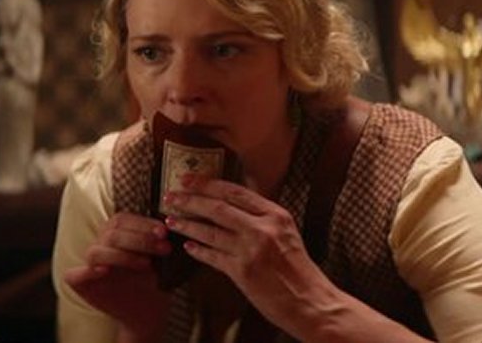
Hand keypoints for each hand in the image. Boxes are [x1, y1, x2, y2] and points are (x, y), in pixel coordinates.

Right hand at [64, 212, 172, 339]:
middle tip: (164, 248)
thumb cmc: (151, 279)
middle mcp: (101, 245)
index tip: (163, 232)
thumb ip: (157, 240)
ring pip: (96, 251)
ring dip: (123, 256)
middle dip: (140, 240)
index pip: (122, 220)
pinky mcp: (81, 284)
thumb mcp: (158, 258)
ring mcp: (90, 264)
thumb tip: (167, 225)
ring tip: (147, 264)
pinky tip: (105, 271)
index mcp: (116, 233)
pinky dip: (88, 271)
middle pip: (112, 234)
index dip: (142, 224)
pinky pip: (74, 275)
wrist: (147, 309)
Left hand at [163, 175, 333, 335]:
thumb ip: (262, 219)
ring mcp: (251, 250)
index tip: (188, 180)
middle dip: (190, 200)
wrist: (311, 301)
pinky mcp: (242, 272)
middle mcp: (263, 228)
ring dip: (187, 225)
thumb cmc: (299, 270)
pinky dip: (198, 250)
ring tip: (171, 220)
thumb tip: (232, 208)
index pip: (235, 191)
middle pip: (218, 207)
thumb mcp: (287, 233)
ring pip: (210, 231)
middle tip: (171, 197)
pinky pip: (213, 256)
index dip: (207, 184)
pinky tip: (187, 247)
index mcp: (276, 214)